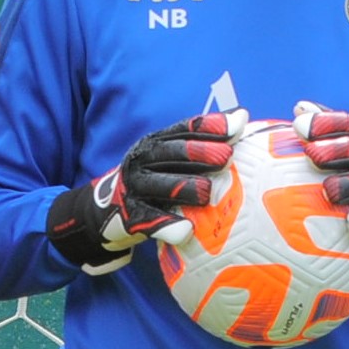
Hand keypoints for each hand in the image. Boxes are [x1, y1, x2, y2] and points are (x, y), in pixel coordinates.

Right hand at [44, 115, 232, 269]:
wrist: (105, 212)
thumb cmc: (154, 182)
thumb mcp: (170, 160)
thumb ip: (202, 142)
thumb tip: (243, 117)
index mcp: (155, 143)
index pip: (184, 129)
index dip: (209, 126)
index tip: (236, 126)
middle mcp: (143, 161)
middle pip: (172, 153)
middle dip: (198, 153)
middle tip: (225, 158)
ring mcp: (134, 189)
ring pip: (161, 186)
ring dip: (183, 188)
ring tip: (205, 193)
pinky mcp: (130, 217)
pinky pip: (150, 221)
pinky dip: (167, 226)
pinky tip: (185, 231)